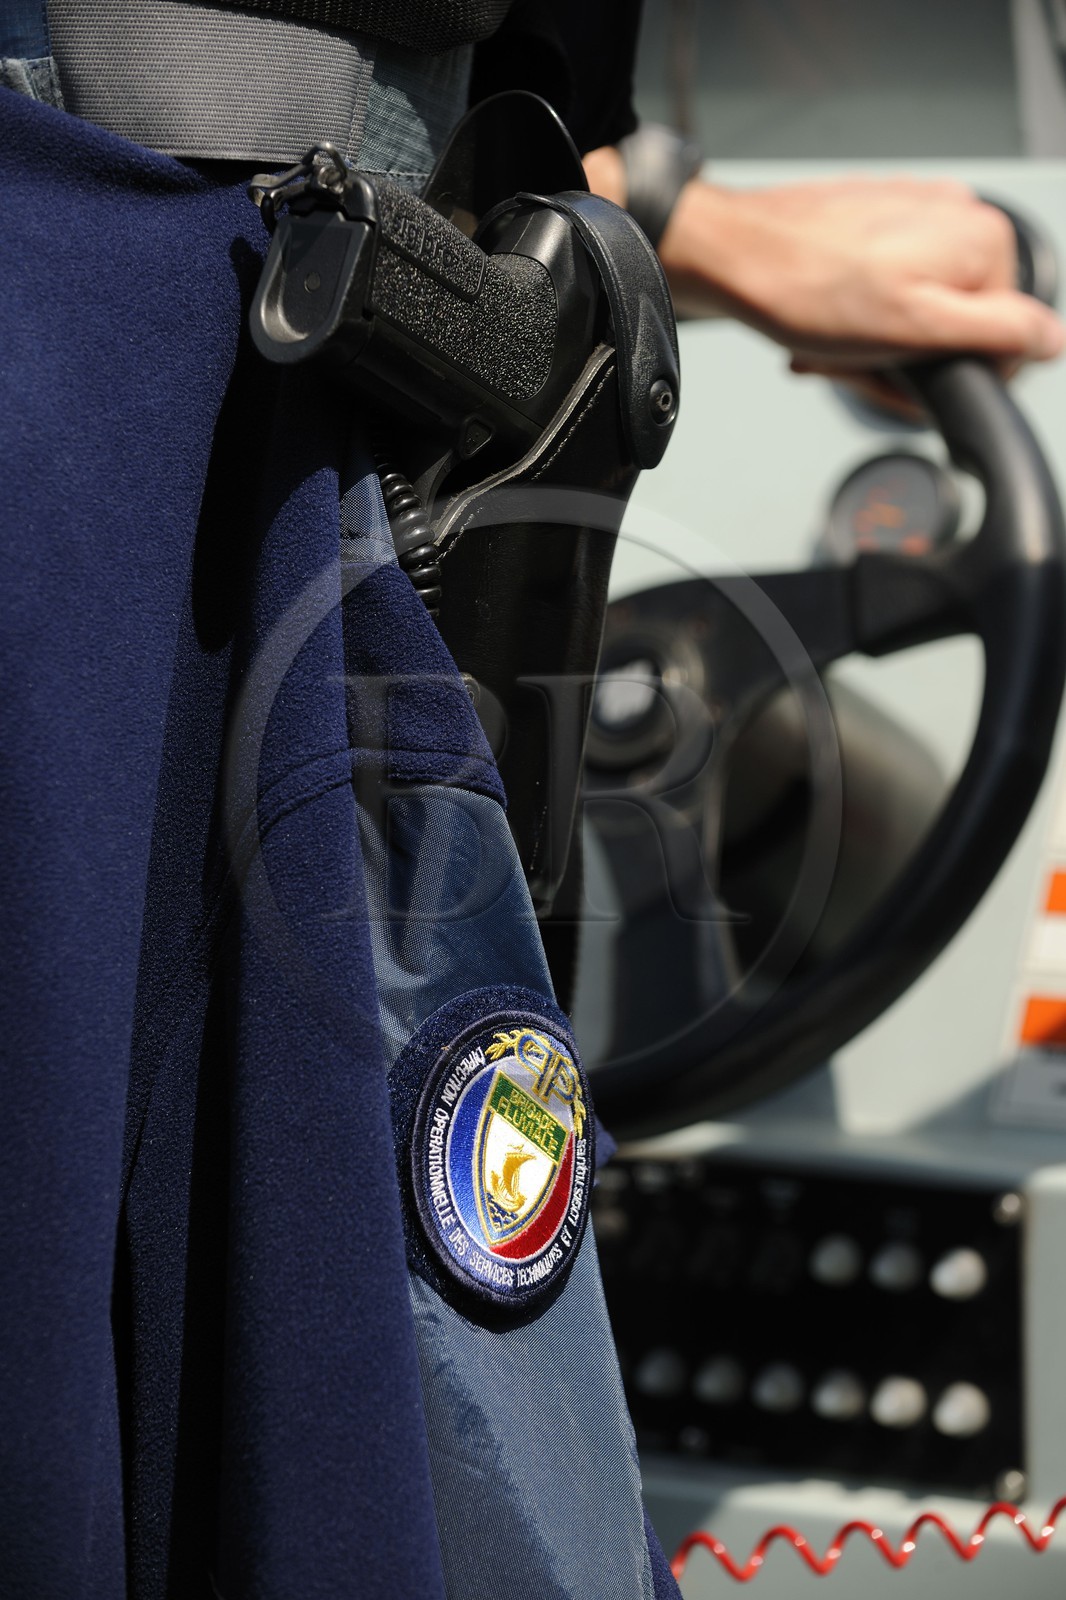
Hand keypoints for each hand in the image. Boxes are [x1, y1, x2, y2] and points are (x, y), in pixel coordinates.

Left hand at [584, 154, 1065, 381]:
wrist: (731, 257)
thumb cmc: (809, 290)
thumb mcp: (918, 328)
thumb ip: (997, 332)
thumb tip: (1051, 340)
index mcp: (982, 242)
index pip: (999, 339)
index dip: (945, 374)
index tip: (900, 376)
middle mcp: (955, 217)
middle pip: (952, 326)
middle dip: (901, 360)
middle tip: (856, 362)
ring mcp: (914, 216)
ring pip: (912, 315)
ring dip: (871, 347)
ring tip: (830, 345)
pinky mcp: (875, 224)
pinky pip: (881, 292)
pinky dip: (852, 322)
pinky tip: (822, 329)